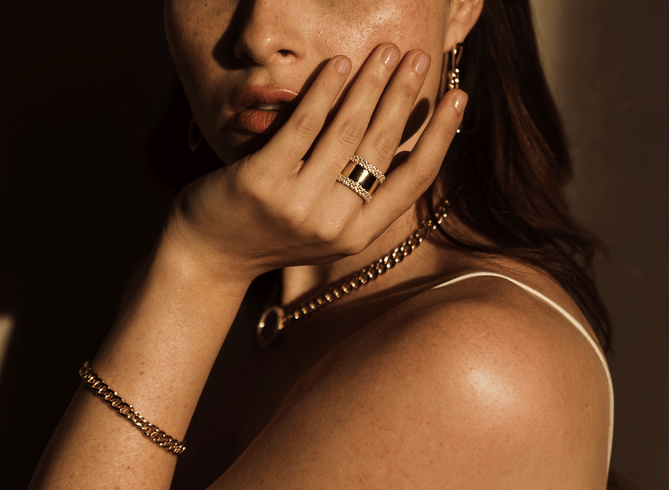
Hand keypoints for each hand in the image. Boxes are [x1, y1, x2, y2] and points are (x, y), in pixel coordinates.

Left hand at [166, 43, 466, 282]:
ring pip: (346, 132)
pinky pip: (302, 127)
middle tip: (418, 57)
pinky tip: (338, 65)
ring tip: (386, 51)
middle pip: (381, 147)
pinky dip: (323, 91)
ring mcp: (297, 204)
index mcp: (358, 235)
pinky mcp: (262, 181)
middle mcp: (333, 225)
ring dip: (370, 84)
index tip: (459, 98)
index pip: (413, 180)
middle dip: (405, 96)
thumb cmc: (270, 234)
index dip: (441, 136)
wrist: (209, 258)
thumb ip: (358, 197)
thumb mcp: (324, 228)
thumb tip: (397, 142)